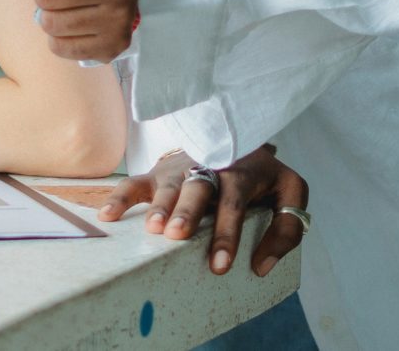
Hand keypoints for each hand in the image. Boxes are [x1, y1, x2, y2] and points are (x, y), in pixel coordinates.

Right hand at [100, 144, 309, 277]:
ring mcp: (182, 166)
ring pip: (168, 184)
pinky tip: (108, 216)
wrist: (235, 133)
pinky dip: (120, 197)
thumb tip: (262, 266)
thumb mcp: (290, 192)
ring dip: (159, 205)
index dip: (227, 231)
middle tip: (178, 236)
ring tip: (153, 229)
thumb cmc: (262, 176)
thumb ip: (287, 228)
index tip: (221, 264)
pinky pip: (137, 182)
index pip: (235, 200)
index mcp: (243, 170)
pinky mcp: (160, 170)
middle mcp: (210, 165)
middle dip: (187, 212)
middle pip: (197, 187)